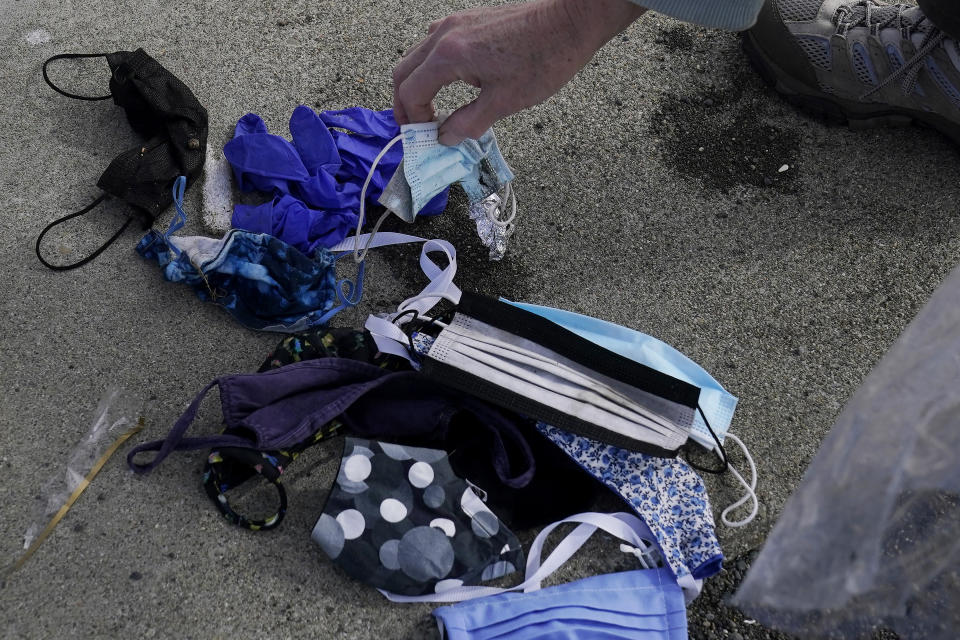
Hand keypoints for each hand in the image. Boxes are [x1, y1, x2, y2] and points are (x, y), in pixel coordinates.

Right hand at [392, 0, 645, 144]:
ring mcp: (455, 24)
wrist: (571, 21)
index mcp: (449, 55)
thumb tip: (445, 138)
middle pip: (403, 72)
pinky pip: (435, 46)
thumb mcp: (504, 102)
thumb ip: (468, 123)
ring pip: (417, 58)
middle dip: (406, 105)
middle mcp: (444, 34)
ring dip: (418, 87)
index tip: (424, 140)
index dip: (413, 121)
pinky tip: (452, 86)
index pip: (411, 92)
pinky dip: (432, 70)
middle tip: (418, 130)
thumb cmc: (544, 59)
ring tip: (433, 113)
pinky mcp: (468, 21)